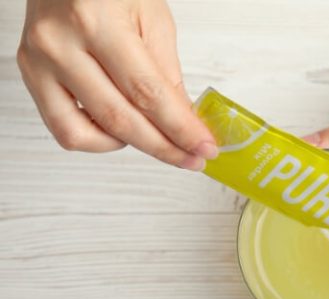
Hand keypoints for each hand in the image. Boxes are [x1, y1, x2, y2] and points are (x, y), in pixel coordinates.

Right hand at [17, 0, 216, 170]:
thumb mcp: (152, 16)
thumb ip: (167, 72)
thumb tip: (183, 120)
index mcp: (96, 21)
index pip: (146, 93)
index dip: (179, 128)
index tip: (203, 147)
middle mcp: (60, 44)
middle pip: (119, 119)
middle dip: (164, 147)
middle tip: (191, 158)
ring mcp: (39, 62)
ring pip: (87, 134)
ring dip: (131, 146)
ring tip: (155, 136)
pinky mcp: (31, 76)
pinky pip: (64, 130)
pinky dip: (97, 140)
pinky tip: (120, 129)